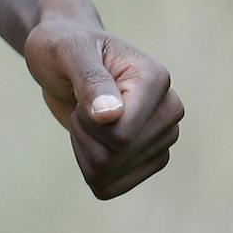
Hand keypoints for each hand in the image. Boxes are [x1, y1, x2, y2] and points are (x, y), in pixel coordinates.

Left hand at [23, 17, 182, 198]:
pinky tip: (89, 142)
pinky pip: (115, 185)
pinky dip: (91, 169)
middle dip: (83, 134)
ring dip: (84, 150)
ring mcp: (164, 136)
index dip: (86, 122)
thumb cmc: (63, 47)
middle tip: (79, 104)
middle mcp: (169, 109)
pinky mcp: (152, 156)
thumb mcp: (67, 51)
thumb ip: (90, 79)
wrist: (64, 59)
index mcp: (155, 78)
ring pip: (113, 171)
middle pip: (117, 154)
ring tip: (85, 117)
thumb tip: (111, 116)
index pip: (122, 133)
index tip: (78, 92)